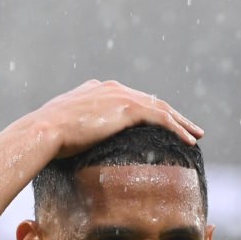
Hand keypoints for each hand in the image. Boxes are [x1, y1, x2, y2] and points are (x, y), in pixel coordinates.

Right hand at [29, 79, 201, 160]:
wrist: (44, 131)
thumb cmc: (47, 139)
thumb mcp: (63, 131)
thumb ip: (76, 133)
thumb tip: (74, 150)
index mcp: (96, 91)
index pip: (131, 99)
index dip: (149, 110)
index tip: (161, 123)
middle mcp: (111, 88)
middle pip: (150, 101)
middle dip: (172, 115)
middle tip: (189, 128)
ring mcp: (120, 96)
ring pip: (160, 108)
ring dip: (181, 122)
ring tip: (196, 135)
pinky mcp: (127, 108)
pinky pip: (161, 118)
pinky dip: (177, 128)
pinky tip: (189, 140)